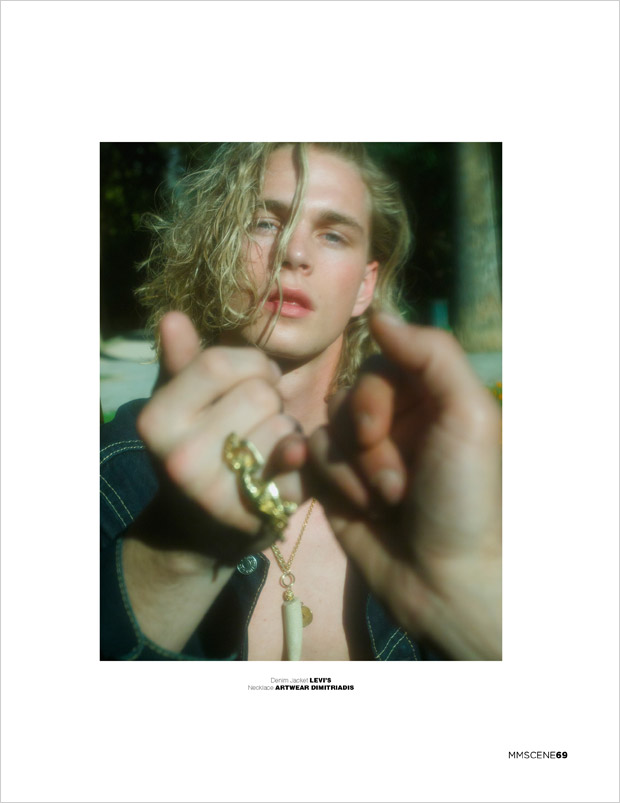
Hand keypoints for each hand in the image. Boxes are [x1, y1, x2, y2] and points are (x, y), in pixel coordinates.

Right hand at [136, 312, 306, 564]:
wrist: (201, 529)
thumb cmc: (195, 448)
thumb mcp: (180, 404)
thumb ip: (181, 362)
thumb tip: (173, 317)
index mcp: (157, 421)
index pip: (221, 363)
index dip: (252, 364)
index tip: (255, 378)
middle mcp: (181, 460)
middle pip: (261, 394)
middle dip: (269, 400)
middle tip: (256, 420)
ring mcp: (219, 493)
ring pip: (285, 429)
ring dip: (285, 431)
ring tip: (264, 446)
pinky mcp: (257, 515)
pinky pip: (301, 464)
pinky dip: (300, 459)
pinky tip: (282, 466)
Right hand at [308, 311, 501, 659]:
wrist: (447, 582)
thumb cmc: (467, 497)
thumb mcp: (468, 415)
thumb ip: (431, 353)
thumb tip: (378, 312)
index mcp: (432, 398)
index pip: (381, 363)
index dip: (371, 394)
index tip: (378, 428)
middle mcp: (398, 419)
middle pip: (349, 395)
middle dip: (365, 440)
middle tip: (393, 482)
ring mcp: (366, 453)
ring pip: (327, 426)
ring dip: (350, 468)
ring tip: (384, 503)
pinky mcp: (338, 484)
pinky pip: (312, 458)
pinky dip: (332, 481)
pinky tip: (359, 509)